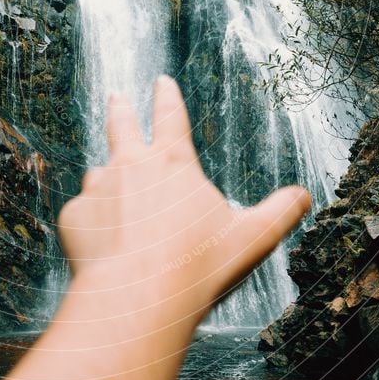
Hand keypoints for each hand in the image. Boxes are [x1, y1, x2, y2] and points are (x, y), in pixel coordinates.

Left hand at [58, 75, 310, 317]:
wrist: (137, 298)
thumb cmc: (198, 266)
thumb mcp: (252, 238)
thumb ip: (280, 212)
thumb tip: (304, 196)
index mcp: (173, 162)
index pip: (170, 116)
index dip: (167, 96)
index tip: (161, 81)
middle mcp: (131, 165)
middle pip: (121, 125)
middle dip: (121, 109)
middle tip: (117, 96)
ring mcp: (98, 188)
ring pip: (99, 172)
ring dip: (106, 177)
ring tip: (112, 194)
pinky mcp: (74, 216)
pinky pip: (83, 214)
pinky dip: (92, 223)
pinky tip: (103, 245)